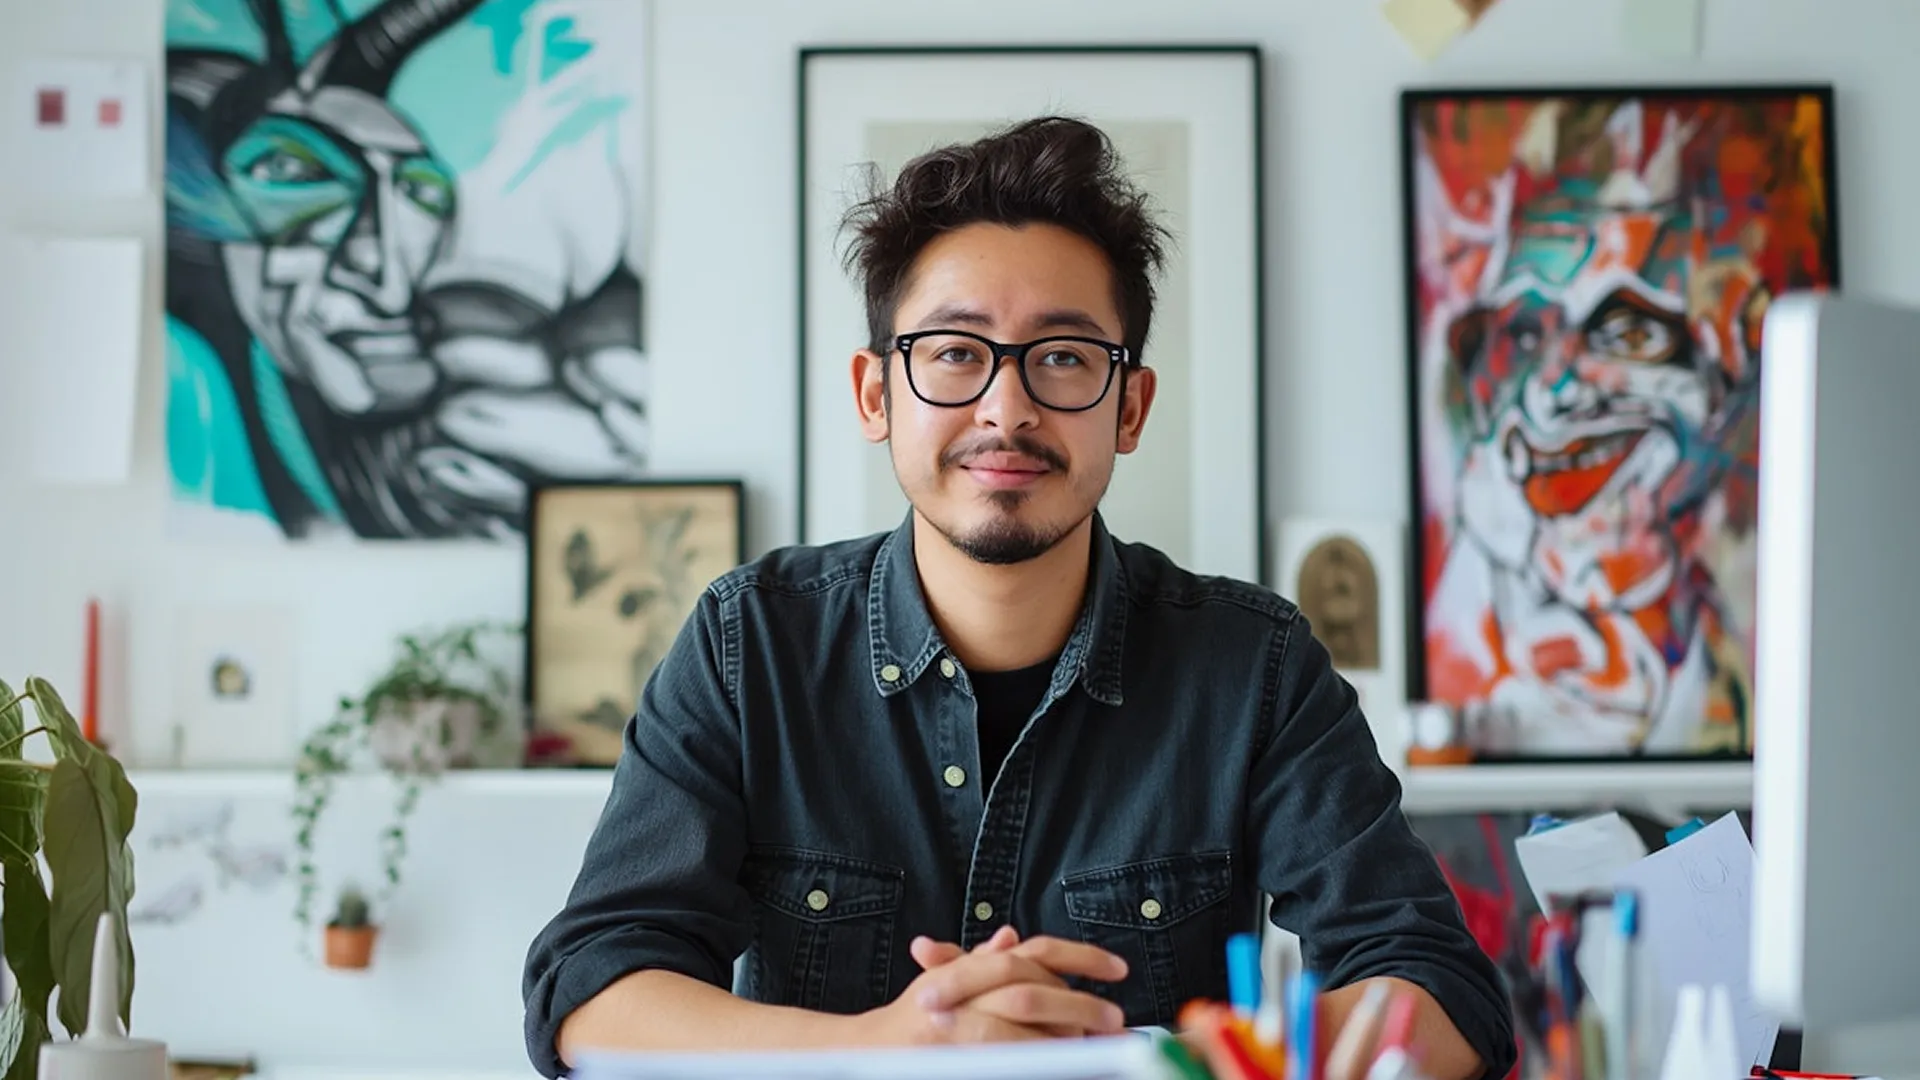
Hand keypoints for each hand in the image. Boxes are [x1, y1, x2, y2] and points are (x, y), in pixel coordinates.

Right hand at [859, 927, 1130, 1044]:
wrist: (870, 1053)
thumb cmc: (913, 1018)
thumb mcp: (946, 980)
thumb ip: (979, 958)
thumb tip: (1011, 935)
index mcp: (973, 970)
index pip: (1036, 953)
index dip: (1082, 957)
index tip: (1120, 969)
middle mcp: (966, 997)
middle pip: (1034, 996)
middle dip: (1081, 1010)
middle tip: (1117, 1023)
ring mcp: (961, 1031)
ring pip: (1024, 1038)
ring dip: (1065, 1047)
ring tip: (1096, 1054)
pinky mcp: (965, 1062)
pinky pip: (1009, 1064)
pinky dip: (1038, 1065)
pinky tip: (1064, 1069)